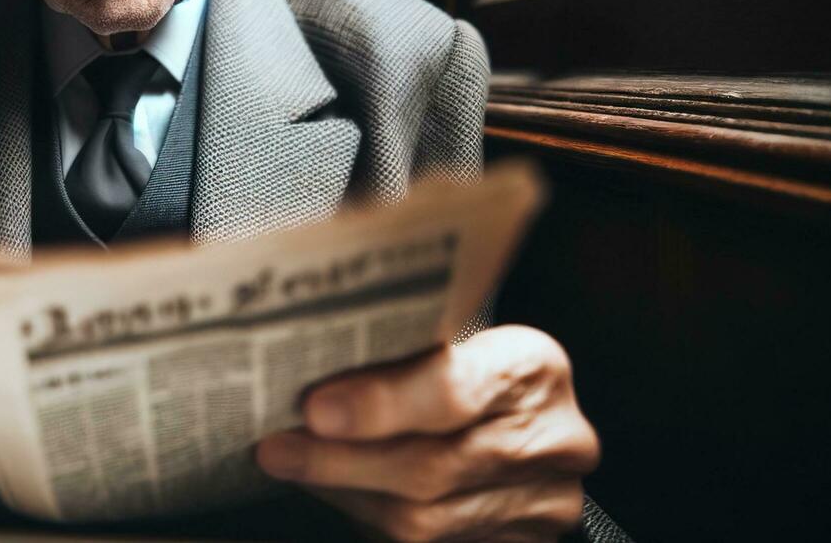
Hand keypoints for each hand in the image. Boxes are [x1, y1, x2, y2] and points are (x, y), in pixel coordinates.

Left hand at [256, 325, 598, 541]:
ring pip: (428, 519)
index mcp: (532, 365)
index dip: (380, 403)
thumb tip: (316, 311)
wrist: (523, 419)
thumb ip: (396, 331)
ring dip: (349, 494)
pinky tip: (335, 491)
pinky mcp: (525, 541)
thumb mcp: (451, 329)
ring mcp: (546, 500)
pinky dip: (371, 518)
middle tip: (277, 446)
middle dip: (341, 459)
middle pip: (434, 465)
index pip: (454, 388)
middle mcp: (553, 437)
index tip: (315, 407)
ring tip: (293, 467)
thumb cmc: (466, 360)